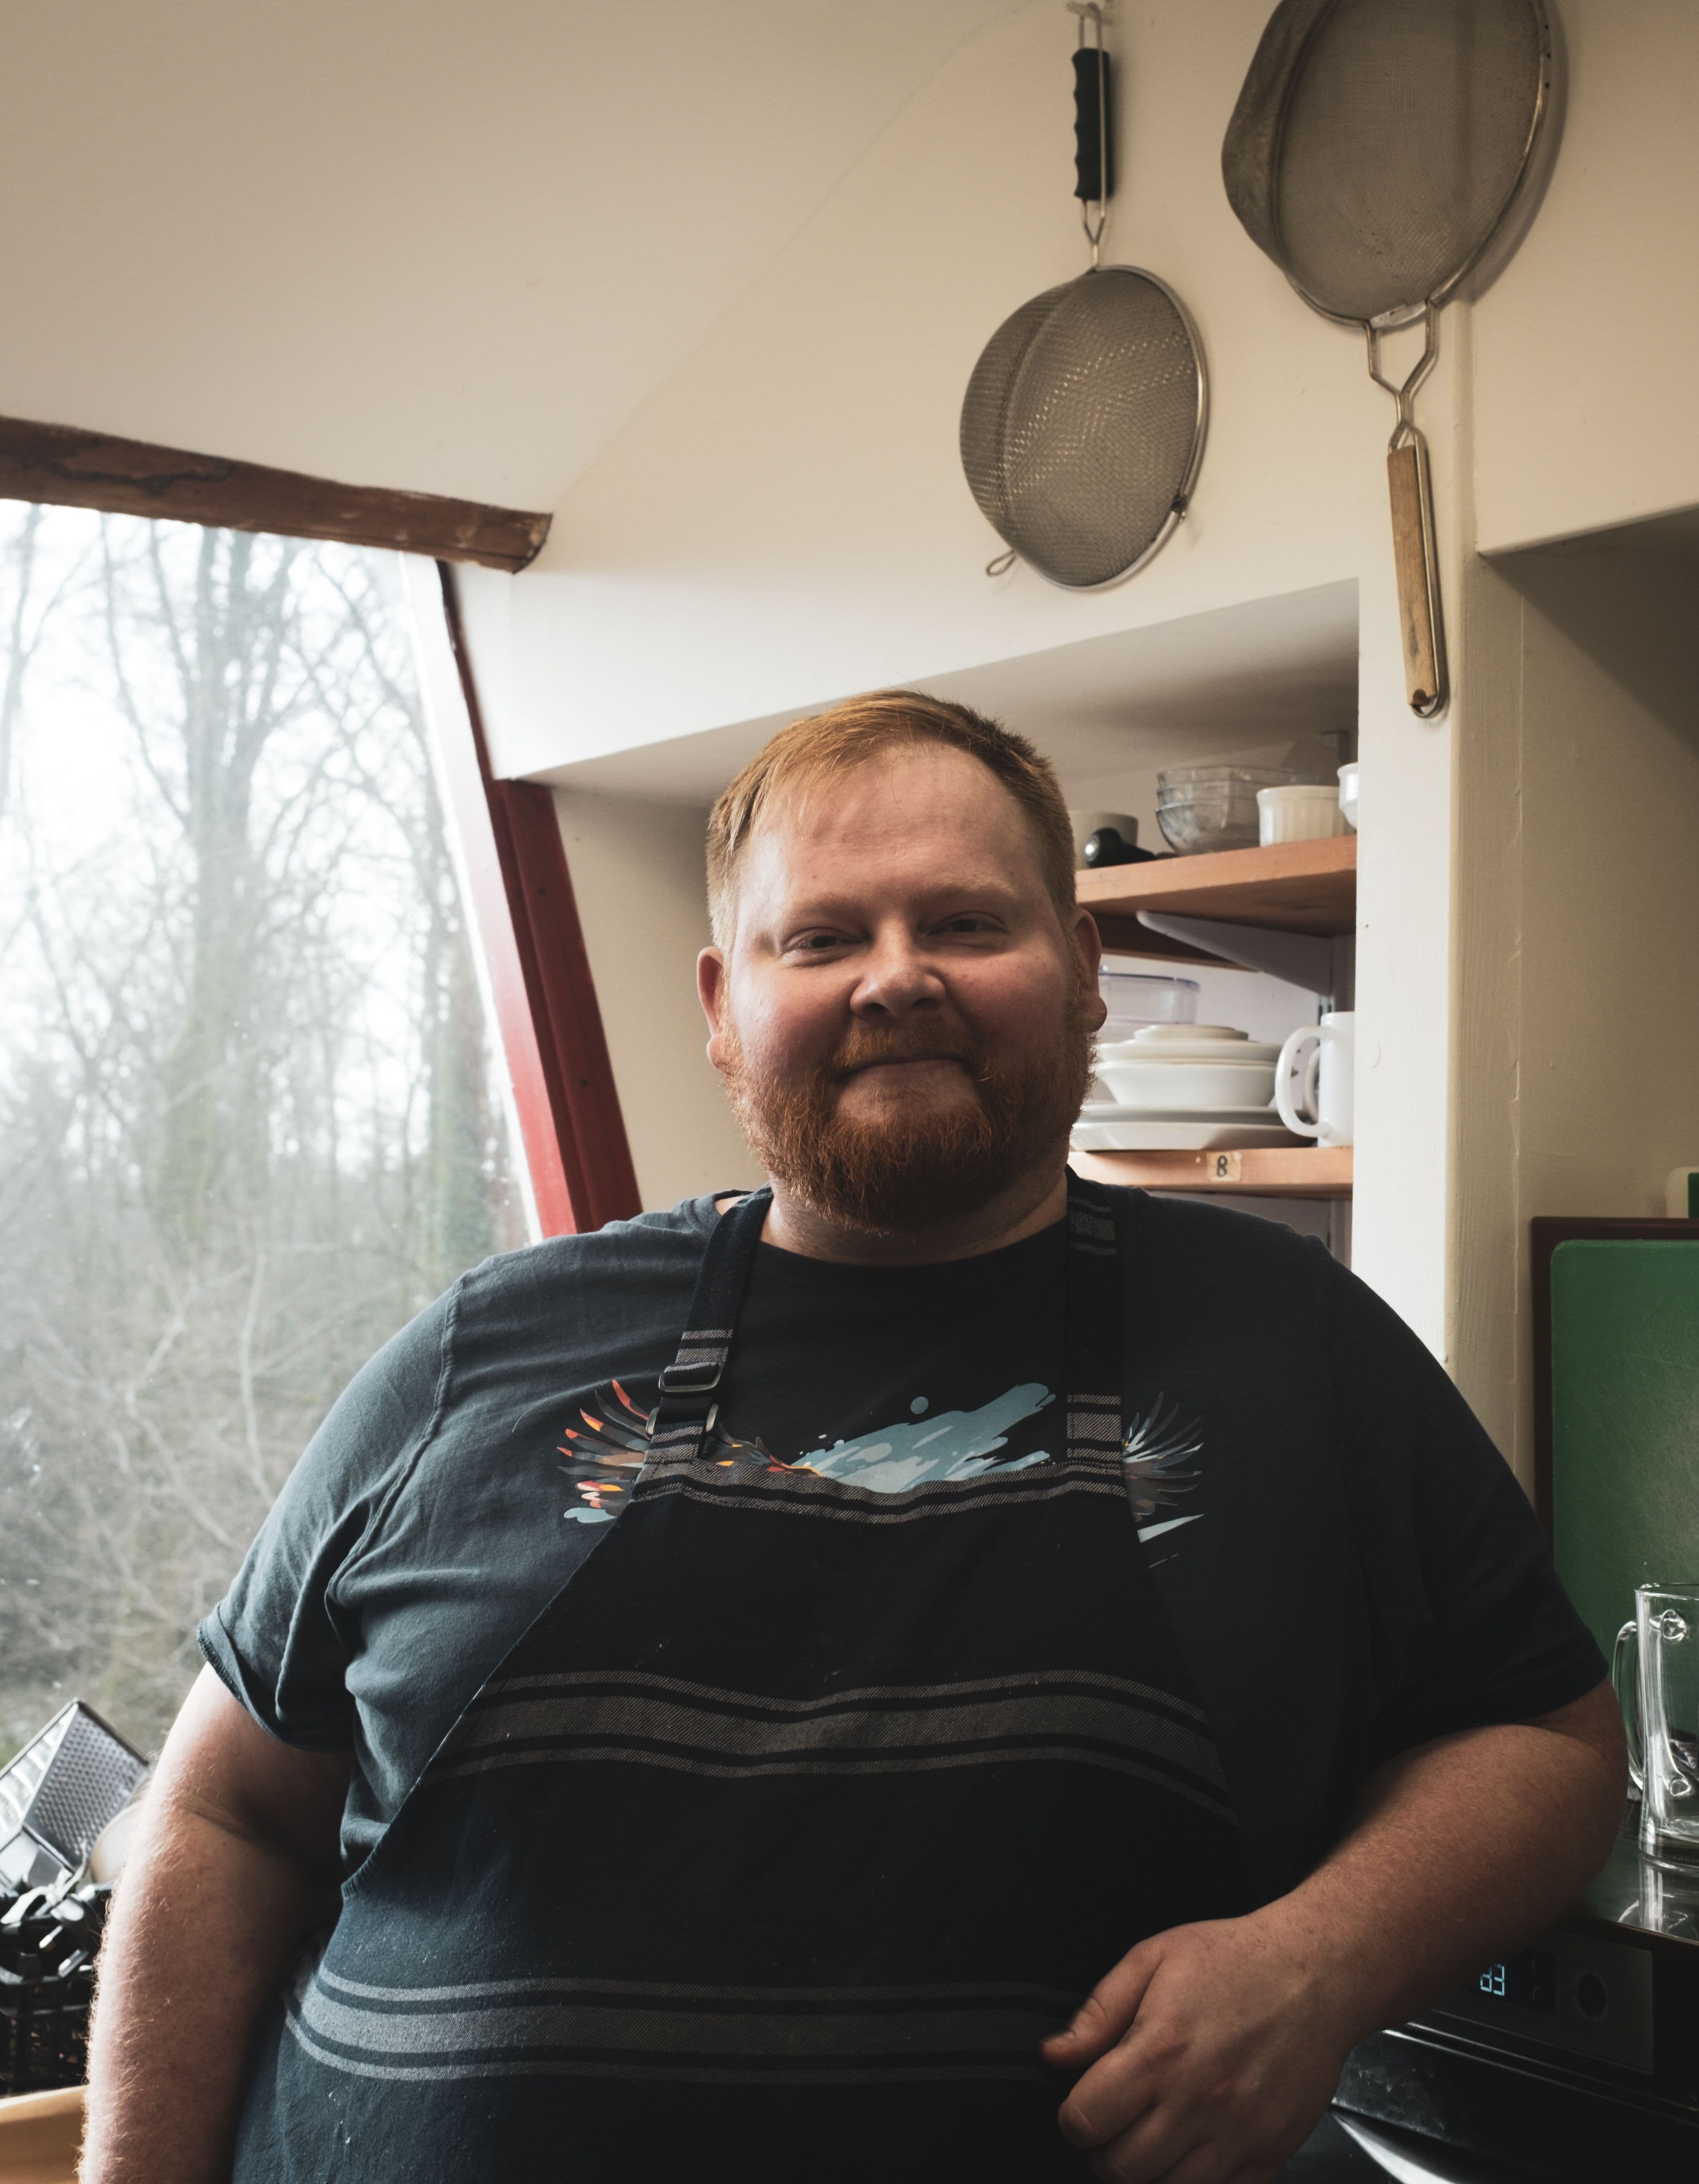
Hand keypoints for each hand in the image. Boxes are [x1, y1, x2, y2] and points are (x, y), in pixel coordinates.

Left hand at [1041, 1912, 1358, 2183]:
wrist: (1315, 1973)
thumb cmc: (1235, 1961)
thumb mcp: (1152, 1959)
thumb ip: (1097, 2012)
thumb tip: (1053, 2054)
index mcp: (1161, 2051)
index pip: (1086, 2120)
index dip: (1073, 2117)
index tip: (1082, 2105)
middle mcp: (1198, 2100)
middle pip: (1120, 2168)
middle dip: (1103, 2150)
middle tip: (1114, 2124)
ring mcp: (1237, 2133)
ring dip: (1147, 2171)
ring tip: (1150, 2135)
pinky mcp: (1268, 2153)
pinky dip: (1194, 2181)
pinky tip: (1190, 2148)